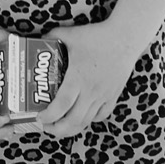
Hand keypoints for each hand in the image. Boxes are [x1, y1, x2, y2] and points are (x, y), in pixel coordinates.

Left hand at [31, 23, 134, 139]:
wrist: (125, 38)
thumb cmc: (97, 36)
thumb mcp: (71, 34)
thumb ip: (53, 36)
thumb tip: (39, 38)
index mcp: (78, 78)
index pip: (61, 104)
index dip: (49, 115)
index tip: (39, 117)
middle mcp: (90, 91)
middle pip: (73, 120)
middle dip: (57, 129)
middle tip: (46, 127)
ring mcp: (103, 96)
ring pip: (86, 121)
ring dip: (71, 128)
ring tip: (60, 127)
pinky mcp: (113, 96)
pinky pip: (100, 115)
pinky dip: (89, 120)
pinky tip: (81, 117)